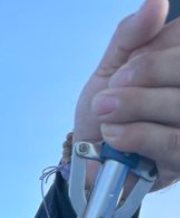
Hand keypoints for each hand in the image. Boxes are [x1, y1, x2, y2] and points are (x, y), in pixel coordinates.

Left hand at [73, 0, 179, 190]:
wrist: (89, 159)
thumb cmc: (107, 108)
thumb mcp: (113, 67)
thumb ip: (132, 35)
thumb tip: (156, 2)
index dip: (158, 51)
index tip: (126, 66)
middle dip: (148, 73)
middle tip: (112, 88)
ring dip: (137, 105)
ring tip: (105, 112)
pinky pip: (176, 143)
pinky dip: (140, 135)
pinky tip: (115, 136)